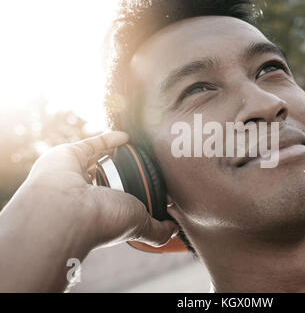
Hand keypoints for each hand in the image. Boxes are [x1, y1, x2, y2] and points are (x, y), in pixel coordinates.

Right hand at [25, 131, 178, 248]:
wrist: (65, 208)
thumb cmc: (102, 220)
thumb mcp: (140, 225)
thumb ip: (158, 230)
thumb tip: (174, 230)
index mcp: (103, 212)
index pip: (122, 202)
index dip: (139, 194)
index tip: (158, 186)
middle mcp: (88, 196)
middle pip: (111, 180)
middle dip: (126, 172)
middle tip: (148, 163)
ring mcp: (77, 175)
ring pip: (98, 161)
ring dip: (116, 154)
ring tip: (136, 147)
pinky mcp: (68, 156)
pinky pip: (90, 144)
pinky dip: (108, 139)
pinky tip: (127, 137)